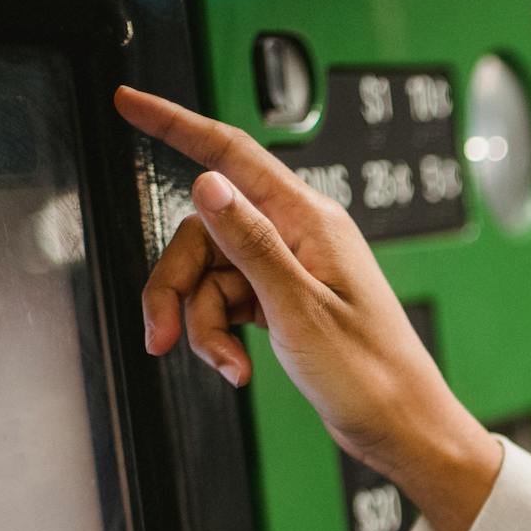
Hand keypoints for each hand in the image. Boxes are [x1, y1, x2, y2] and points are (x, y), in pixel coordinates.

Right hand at [115, 85, 500, 530]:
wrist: (401, 427)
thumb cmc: (372, 375)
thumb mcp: (299, 308)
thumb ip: (250, 243)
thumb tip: (209, 183)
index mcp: (311, 222)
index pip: (232, 154)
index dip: (175, 125)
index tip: (129, 103)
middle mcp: (300, 237)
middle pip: (202, 233)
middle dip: (177, 286)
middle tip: (166, 336)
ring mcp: (292, 270)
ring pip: (209, 275)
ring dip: (201, 323)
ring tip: (226, 364)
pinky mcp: (286, 301)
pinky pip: (227, 302)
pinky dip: (221, 335)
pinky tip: (238, 366)